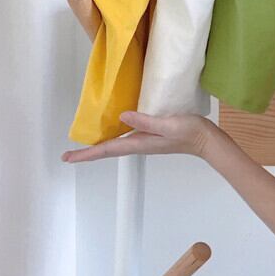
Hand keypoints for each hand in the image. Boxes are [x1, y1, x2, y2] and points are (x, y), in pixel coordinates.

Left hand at [61, 111, 216, 163]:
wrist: (207, 140)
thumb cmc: (190, 132)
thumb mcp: (168, 124)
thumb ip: (146, 121)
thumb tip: (121, 117)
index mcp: (140, 142)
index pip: (107, 150)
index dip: (86, 154)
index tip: (67, 158)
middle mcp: (139, 144)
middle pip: (108, 149)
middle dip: (89, 152)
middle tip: (69, 155)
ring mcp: (146, 141)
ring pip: (117, 144)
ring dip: (100, 145)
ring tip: (86, 143)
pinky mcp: (152, 136)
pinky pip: (127, 137)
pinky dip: (116, 136)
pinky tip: (116, 128)